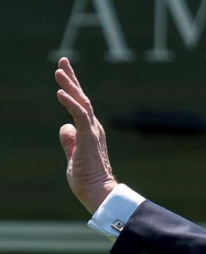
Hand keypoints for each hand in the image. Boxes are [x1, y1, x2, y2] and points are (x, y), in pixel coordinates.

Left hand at [55, 58, 117, 213]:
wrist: (99, 192)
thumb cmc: (87, 179)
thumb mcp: (74, 156)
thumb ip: (70, 141)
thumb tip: (64, 127)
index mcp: (90, 131)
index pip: (80, 105)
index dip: (72, 88)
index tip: (63, 71)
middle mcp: (94, 127)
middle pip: (82, 98)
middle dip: (72, 78)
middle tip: (63, 60)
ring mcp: (93, 131)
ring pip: (81, 102)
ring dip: (70, 86)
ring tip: (58, 71)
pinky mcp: (89, 137)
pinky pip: (79, 115)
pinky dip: (70, 102)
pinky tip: (59, 92)